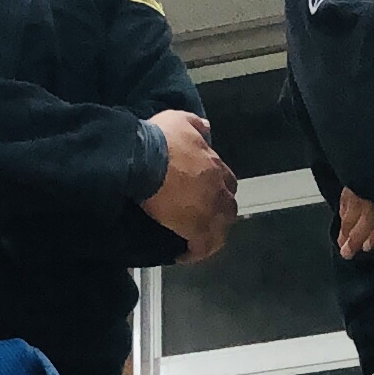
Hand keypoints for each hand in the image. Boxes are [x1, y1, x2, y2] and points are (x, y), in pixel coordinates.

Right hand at [141, 109, 235, 265]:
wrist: (146, 159)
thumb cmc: (160, 139)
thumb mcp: (180, 119)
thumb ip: (196, 124)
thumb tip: (206, 128)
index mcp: (215, 165)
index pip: (227, 182)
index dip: (217, 190)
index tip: (204, 195)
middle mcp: (218, 188)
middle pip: (227, 208)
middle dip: (218, 215)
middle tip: (200, 221)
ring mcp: (209, 210)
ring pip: (219, 230)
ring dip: (209, 237)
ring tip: (194, 243)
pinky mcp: (196, 228)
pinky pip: (202, 247)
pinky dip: (195, 253)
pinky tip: (183, 255)